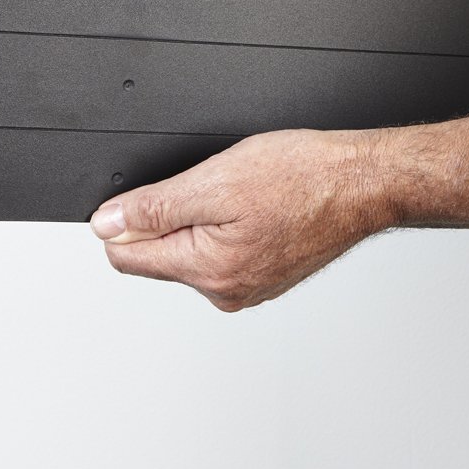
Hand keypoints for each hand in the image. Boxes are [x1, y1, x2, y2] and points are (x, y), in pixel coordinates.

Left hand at [89, 129, 398, 311]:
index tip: (152, 196)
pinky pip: (222, 253)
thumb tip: (106, 225)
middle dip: (170, 217)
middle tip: (214, 188)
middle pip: (158, 255)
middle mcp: (225, 291)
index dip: (125, 220)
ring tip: (243, 196)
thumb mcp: (214, 181)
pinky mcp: (264, 278)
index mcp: (208, 270)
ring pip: (191, 252)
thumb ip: (152, 208)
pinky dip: (228, 227)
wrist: (363, 183)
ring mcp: (247, 288)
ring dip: (202, 221)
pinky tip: (256, 207)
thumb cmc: (302, 177)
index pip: (127, 256)